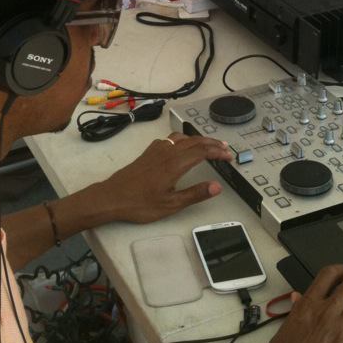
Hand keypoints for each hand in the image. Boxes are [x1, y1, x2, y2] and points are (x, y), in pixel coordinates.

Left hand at [100, 132, 232, 222]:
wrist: (112, 197)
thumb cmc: (141, 204)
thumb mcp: (171, 204)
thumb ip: (195, 194)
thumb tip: (217, 186)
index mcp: (175, 164)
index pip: (202, 152)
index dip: (218, 152)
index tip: (230, 156)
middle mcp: (168, 152)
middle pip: (194, 141)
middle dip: (212, 143)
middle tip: (225, 148)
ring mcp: (157, 150)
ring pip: (182, 138)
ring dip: (198, 140)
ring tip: (208, 145)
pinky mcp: (149, 152)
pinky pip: (171, 139)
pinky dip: (184, 139)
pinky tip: (182, 147)